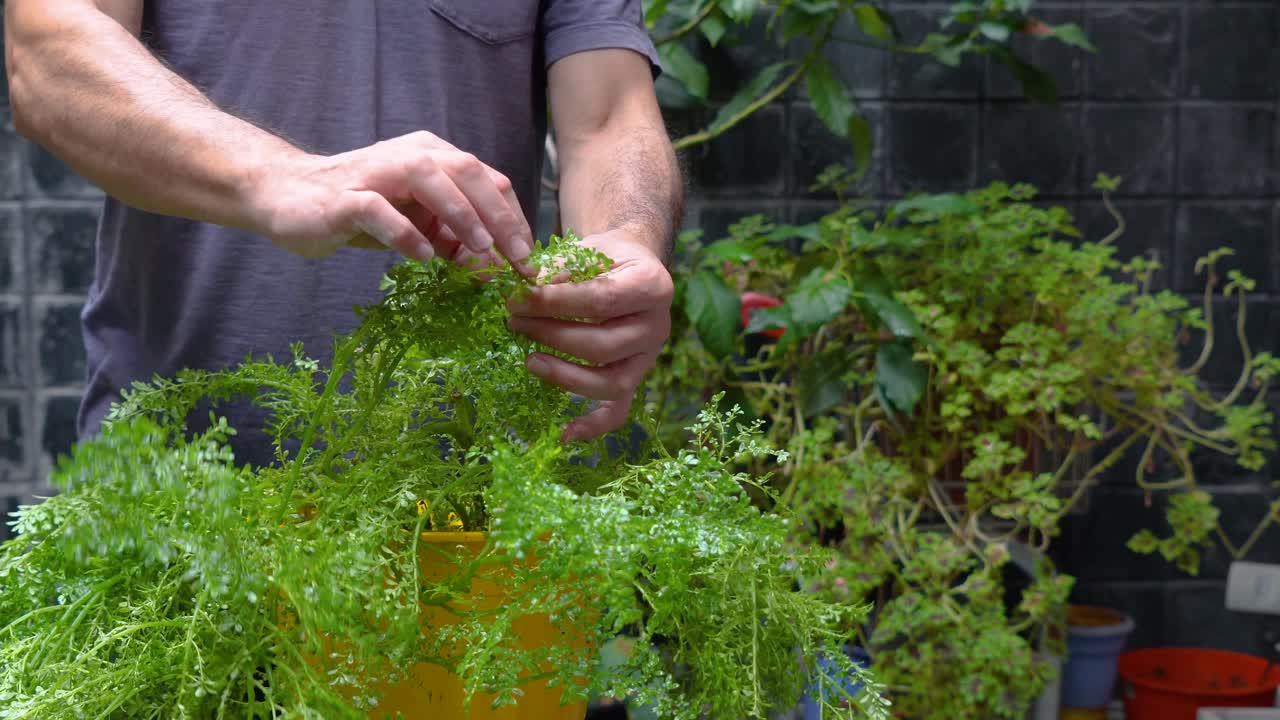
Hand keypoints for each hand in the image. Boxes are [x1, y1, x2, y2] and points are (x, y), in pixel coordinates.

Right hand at [249, 131, 531, 272]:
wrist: (287, 196)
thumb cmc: (361, 210)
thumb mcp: (418, 225)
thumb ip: (454, 238)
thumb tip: (496, 269)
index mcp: (435, 156)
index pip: (489, 180)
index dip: (514, 219)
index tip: (529, 259)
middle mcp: (411, 155)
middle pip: (469, 174)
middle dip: (500, 218)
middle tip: (519, 259)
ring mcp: (377, 172)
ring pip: (431, 180)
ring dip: (462, 216)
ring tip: (481, 253)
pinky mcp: (345, 196)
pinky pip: (379, 209)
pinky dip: (404, 232)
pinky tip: (422, 257)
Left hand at [506, 229, 672, 441]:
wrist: (632, 265)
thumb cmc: (606, 256)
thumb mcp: (588, 248)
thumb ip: (559, 268)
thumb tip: (523, 288)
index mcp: (652, 286)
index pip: (599, 300)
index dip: (554, 303)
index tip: (516, 298)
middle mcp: (658, 326)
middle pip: (602, 345)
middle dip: (551, 336)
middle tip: (514, 322)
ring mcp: (649, 357)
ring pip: (611, 382)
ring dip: (564, 376)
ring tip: (529, 360)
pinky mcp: (637, 378)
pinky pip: (620, 410)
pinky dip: (593, 425)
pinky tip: (564, 433)